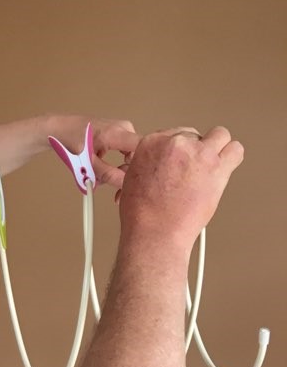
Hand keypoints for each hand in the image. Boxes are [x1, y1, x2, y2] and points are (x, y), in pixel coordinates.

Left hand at [47, 115, 139, 189]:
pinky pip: (124, 151)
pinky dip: (116, 163)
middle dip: (128, 175)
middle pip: (138, 155)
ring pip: (131, 155)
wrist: (59, 128)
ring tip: (102, 179)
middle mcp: (124, 128)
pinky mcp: (117, 134)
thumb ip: (107, 174)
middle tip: (117, 194)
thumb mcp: (87, 162)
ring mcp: (121, 130)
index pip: (144, 150)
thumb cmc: (69, 140)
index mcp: (117, 132)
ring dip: (119, 171)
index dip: (143, 168)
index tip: (134, 184)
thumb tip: (124, 185)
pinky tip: (103, 170)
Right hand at [118, 126, 243, 249]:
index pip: (172, 134)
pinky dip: (232, 157)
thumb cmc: (142, 214)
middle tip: (193, 169)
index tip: (180, 161)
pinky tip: (226, 167)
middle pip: (194, 135)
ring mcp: (199, 154)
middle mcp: (176, 144)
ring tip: (212, 164)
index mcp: (152, 144)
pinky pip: (235, 149)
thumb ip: (149, 163)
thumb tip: (161, 163)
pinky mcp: (217, 167)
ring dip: (216, 148)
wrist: (156, 232)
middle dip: (195, 151)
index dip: (178, 150)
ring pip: (219, 136)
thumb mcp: (131, 180)